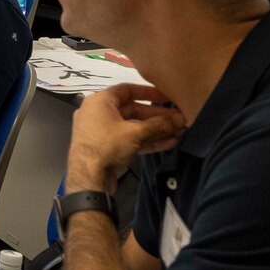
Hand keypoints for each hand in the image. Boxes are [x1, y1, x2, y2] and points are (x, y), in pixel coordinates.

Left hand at [66, 83, 186, 194]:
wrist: (88, 179)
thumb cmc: (107, 147)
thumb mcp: (136, 133)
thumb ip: (159, 125)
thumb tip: (181, 119)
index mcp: (100, 101)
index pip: (127, 89)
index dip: (149, 92)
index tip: (167, 96)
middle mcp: (98, 113)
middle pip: (133, 110)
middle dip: (157, 116)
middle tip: (179, 118)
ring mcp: (102, 132)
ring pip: (133, 127)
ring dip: (155, 130)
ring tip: (179, 131)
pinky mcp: (107, 148)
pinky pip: (129, 139)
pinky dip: (147, 141)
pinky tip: (168, 143)